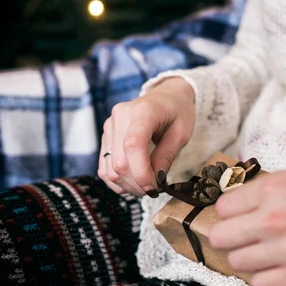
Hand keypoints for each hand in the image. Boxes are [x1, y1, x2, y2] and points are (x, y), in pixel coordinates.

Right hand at [98, 78, 194, 195]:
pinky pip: (104, 166)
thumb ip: (166, 157)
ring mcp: (109, 125)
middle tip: (154, 189)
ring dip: (127, 185)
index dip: (141, 173)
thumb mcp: (181, 134)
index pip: (133, 146)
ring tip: (145, 185)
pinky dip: (117, 181)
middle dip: (137, 184)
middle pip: (119, 162)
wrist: (167, 96)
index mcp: (143, 111)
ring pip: (109, 169)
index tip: (154, 188)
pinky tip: (132, 182)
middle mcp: (120, 116)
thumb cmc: (177, 113)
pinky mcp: (105, 135)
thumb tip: (155, 182)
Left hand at [210, 165, 285, 285]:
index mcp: (276, 186)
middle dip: (231, 236)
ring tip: (266, 252)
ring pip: (237, 262)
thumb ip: (276, 190)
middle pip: (221, 236)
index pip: (223, 206)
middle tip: (245, 235)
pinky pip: (261, 285)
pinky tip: (280, 269)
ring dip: (248, 258)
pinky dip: (266, 278)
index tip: (238, 215)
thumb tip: (250, 200)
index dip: (231, 212)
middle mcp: (275, 217)